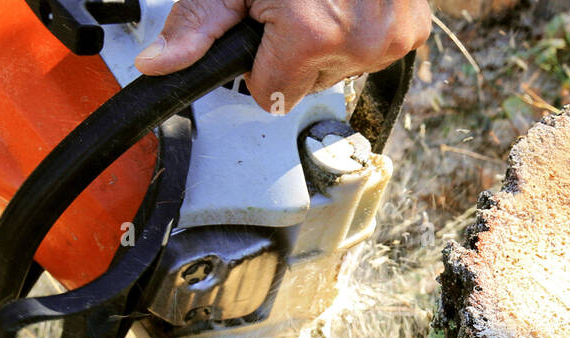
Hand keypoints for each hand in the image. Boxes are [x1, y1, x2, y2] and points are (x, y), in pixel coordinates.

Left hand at [134, 0, 430, 113]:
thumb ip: (198, 24)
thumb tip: (157, 65)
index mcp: (312, 36)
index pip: (271, 96)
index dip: (258, 64)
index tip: (263, 26)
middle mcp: (358, 43)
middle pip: (306, 86)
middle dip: (295, 51)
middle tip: (295, 2)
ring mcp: (390, 39)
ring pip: (340, 71)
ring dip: (329, 41)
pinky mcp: (412, 31)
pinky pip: (374, 53)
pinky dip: (360, 29)